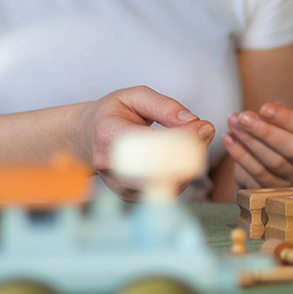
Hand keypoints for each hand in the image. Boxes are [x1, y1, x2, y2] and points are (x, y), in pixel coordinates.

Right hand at [78, 85, 214, 199]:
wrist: (86, 138)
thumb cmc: (113, 114)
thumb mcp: (135, 96)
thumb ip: (164, 106)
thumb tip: (193, 122)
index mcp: (109, 135)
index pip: (151, 142)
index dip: (184, 136)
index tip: (204, 125)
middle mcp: (112, 165)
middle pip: (162, 168)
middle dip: (192, 151)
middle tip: (206, 132)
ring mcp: (120, 185)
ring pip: (167, 183)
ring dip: (190, 163)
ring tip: (195, 141)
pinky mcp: (131, 196)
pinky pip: (166, 190)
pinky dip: (182, 174)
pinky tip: (182, 156)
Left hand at [222, 102, 292, 188]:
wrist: (281, 164)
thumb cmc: (286, 135)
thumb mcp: (290, 124)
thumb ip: (280, 115)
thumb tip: (261, 113)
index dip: (286, 119)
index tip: (264, 108)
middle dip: (266, 132)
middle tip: (243, 117)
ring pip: (273, 163)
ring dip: (249, 142)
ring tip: (233, 124)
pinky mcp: (276, 192)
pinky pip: (257, 175)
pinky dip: (240, 155)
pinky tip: (229, 139)